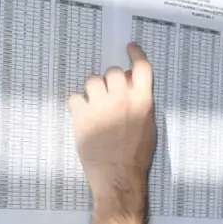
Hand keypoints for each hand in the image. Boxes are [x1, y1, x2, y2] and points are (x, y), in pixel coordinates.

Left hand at [69, 43, 155, 212]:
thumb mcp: (148, 126)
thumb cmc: (137, 155)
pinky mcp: (81, 115)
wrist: (118, 176)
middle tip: (109, 93)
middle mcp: (122, 99)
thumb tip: (130, 86)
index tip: (130, 47)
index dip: (136, 53)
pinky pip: (75, 97)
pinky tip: (83, 116)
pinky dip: (77, 104)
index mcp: (143, 102)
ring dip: (93, 90)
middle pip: (113, 72)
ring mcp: (100, 106)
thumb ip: (140, 103)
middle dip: (110, 80)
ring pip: (91, 80)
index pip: (142, 68)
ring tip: (95, 106)